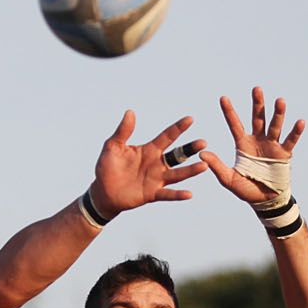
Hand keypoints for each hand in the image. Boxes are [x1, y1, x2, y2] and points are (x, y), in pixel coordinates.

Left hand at [89, 112, 207, 215]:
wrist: (103, 191)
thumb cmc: (107, 167)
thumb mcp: (113, 146)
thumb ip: (123, 131)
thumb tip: (130, 112)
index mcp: (149, 150)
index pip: (167, 136)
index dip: (178, 127)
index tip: (190, 118)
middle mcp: (156, 164)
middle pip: (178, 155)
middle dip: (190, 148)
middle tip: (203, 143)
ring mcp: (156, 179)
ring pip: (178, 174)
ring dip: (191, 170)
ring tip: (204, 166)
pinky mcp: (152, 194)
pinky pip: (168, 194)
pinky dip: (178, 195)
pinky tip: (190, 193)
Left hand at [200, 87, 304, 205]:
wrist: (264, 201)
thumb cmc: (246, 189)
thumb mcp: (228, 179)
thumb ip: (217, 166)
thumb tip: (201, 154)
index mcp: (243, 144)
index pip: (235, 124)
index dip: (229, 111)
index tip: (222, 97)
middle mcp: (258, 140)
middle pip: (258, 118)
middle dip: (257, 104)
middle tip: (256, 89)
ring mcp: (272, 146)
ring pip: (275, 126)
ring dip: (278, 113)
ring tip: (280, 101)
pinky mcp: (284, 154)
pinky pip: (290, 141)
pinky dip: (295, 132)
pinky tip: (300, 122)